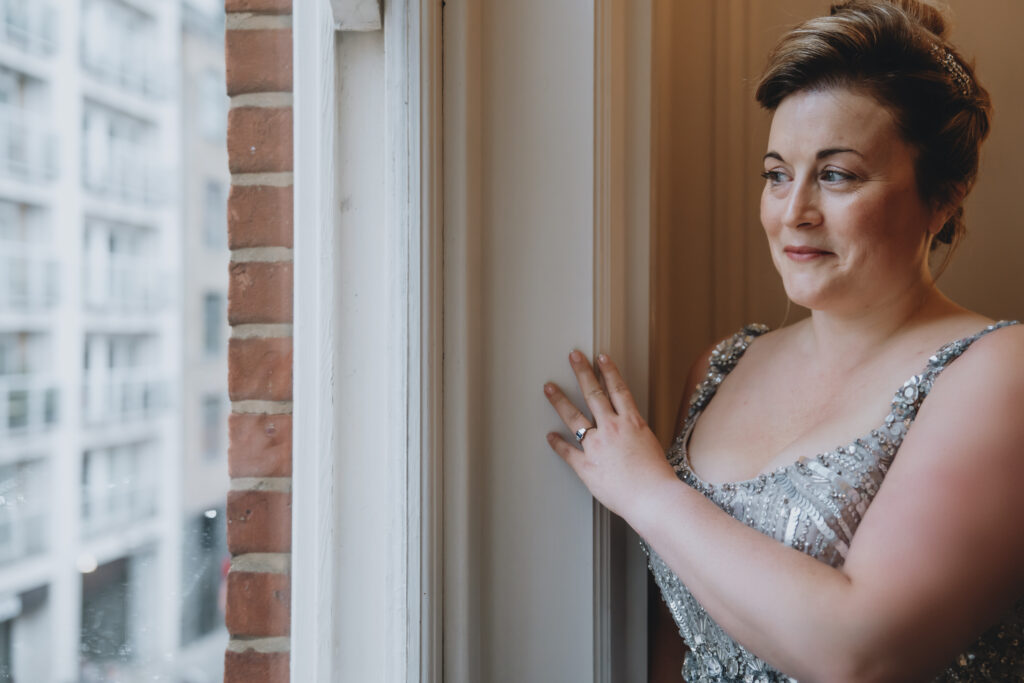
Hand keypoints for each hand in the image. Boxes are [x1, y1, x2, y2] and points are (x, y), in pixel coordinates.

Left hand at [543, 350, 678, 521]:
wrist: (653, 498)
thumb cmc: (657, 478)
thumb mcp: (651, 447)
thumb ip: (636, 437)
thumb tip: (629, 434)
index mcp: (632, 423)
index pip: (618, 389)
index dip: (609, 371)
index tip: (600, 357)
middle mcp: (613, 429)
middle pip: (593, 394)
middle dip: (582, 372)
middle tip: (573, 357)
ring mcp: (597, 446)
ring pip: (574, 417)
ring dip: (560, 400)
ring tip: (549, 387)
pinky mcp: (586, 465)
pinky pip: (567, 451)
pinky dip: (557, 443)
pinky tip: (550, 435)